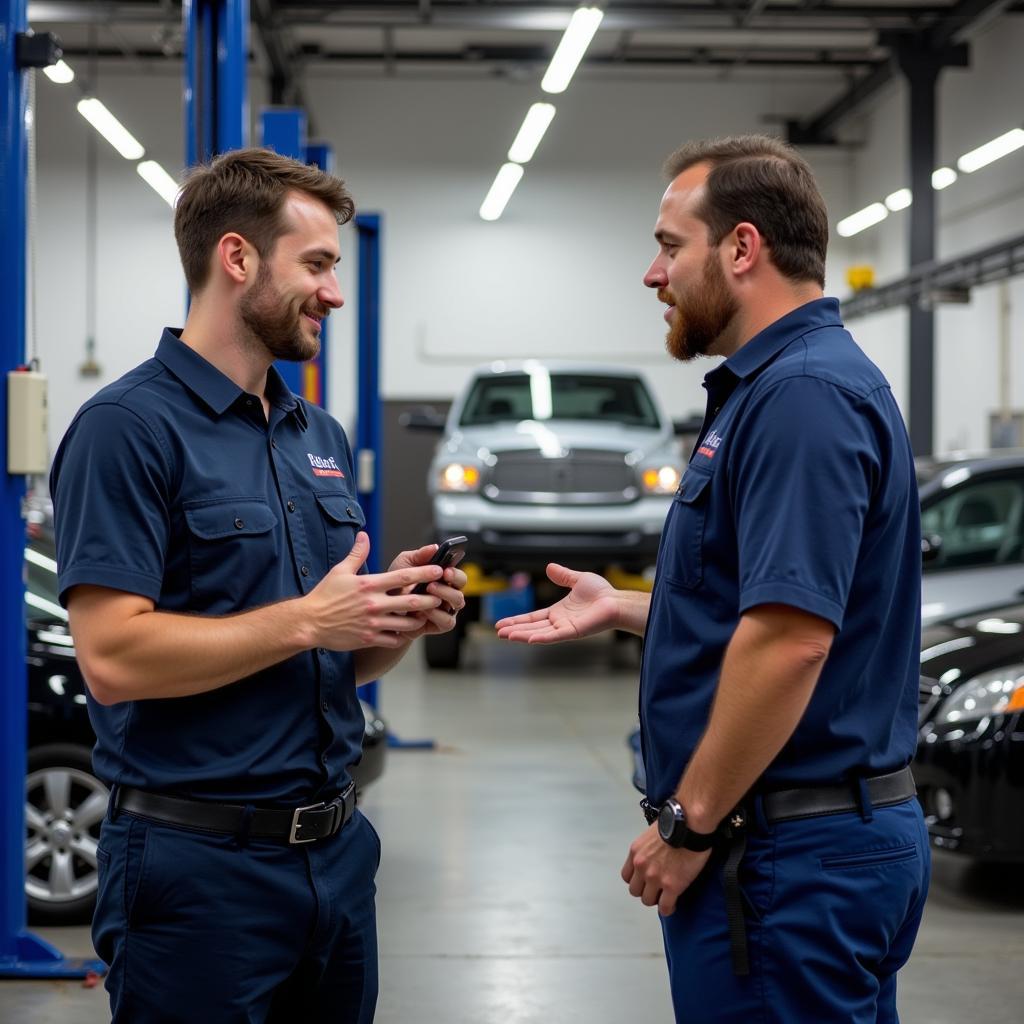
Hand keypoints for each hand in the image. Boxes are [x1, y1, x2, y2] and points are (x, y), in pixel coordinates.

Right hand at [304, 532, 444, 650]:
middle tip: (440, 596)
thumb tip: (364, 535)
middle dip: (430, 599)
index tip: (439, 570)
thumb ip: (357, 554)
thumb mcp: (340, 571)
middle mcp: (374, 603)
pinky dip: (402, 636)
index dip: (424, 573)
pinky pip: (394, 639)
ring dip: (418, 619)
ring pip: (406, 623)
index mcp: (370, 585)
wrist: (309, 622)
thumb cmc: (324, 595)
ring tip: (425, 615)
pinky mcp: (369, 638)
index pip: (403, 577)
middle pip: (411, 601)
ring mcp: (373, 622)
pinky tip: (405, 632)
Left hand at [387, 542, 467, 639]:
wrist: (385, 607)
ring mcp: (445, 610)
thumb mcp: (404, 564)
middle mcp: (448, 594)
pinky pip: (447, 621)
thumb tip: (435, 547)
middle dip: (452, 583)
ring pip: (458, 603)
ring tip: (428, 591)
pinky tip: (424, 609)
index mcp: (443, 580)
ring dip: (445, 596)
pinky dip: (438, 615)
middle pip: (461, 588)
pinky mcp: (439, 625)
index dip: (455, 573)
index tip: (446, 569)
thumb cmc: (396, 584)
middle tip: (436, 580)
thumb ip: (420, 555)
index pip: (458, 576)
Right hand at [494, 563, 619, 643]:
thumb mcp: (578, 580)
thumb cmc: (602, 593)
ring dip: (523, 635)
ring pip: (539, 634)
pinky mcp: (574, 631)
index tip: (502, 624)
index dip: (517, 621)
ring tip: (506, 636)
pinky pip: (555, 636)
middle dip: (515, 630)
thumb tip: (549, 567)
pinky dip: (542, 638)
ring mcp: (565, 628)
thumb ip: (563, 576)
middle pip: (532, 627)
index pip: (533, 618)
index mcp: (558, 612)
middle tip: (498, 633)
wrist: (616, 601)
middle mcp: (559, 622)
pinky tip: (529, 640)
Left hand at [621, 823, 711, 915]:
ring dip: (656, 900)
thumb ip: (648, 847)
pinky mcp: (672, 886)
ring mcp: (655, 878)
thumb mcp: (652, 833)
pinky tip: (673, 905)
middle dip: (645, 891)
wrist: (689, 825)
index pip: (627, 876)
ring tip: (665, 897)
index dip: (637, 880)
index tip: (645, 881)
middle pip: (635, 891)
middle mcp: (642, 866)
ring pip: (647, 901)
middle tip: (656, 889)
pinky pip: (665, 907)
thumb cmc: (675, 823)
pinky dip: (668, 908)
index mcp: (636, 852)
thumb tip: (654, 852)